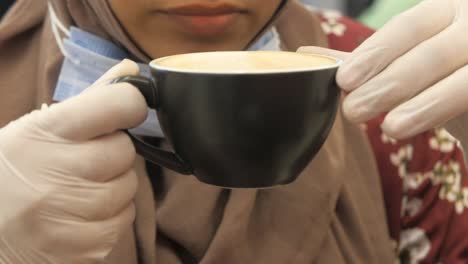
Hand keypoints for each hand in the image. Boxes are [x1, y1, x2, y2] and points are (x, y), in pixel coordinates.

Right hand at [0, 60, 146, 262]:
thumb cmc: (14, 171)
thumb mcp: (39, 128)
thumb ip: (90, 99)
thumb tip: (131, 71)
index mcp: (44, 133)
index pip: (117, 104)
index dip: (128, 104)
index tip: (124, 109)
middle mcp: (57, 172)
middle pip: (125, 150)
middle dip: (112, 154)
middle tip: (84, 162)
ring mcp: (70, 213)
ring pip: (130, 187)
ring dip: (114, 186)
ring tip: (79, 190)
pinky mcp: (84, 247)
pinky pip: (123, 220)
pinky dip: (111, 216)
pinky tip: (81, 215)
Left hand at [301, 0, 467, 138]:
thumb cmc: (444, 74)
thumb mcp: (409, 60)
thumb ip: (370, 59)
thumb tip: (310, 56)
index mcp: (449, 10)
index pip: (410, 26)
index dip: (376, 53)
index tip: (344, 80)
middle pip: (433, 52)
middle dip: (390, 84)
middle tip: (354, 111)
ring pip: (464, 80)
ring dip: (424, 105)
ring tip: (390, 127)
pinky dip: (447, 111)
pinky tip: (421, 127)